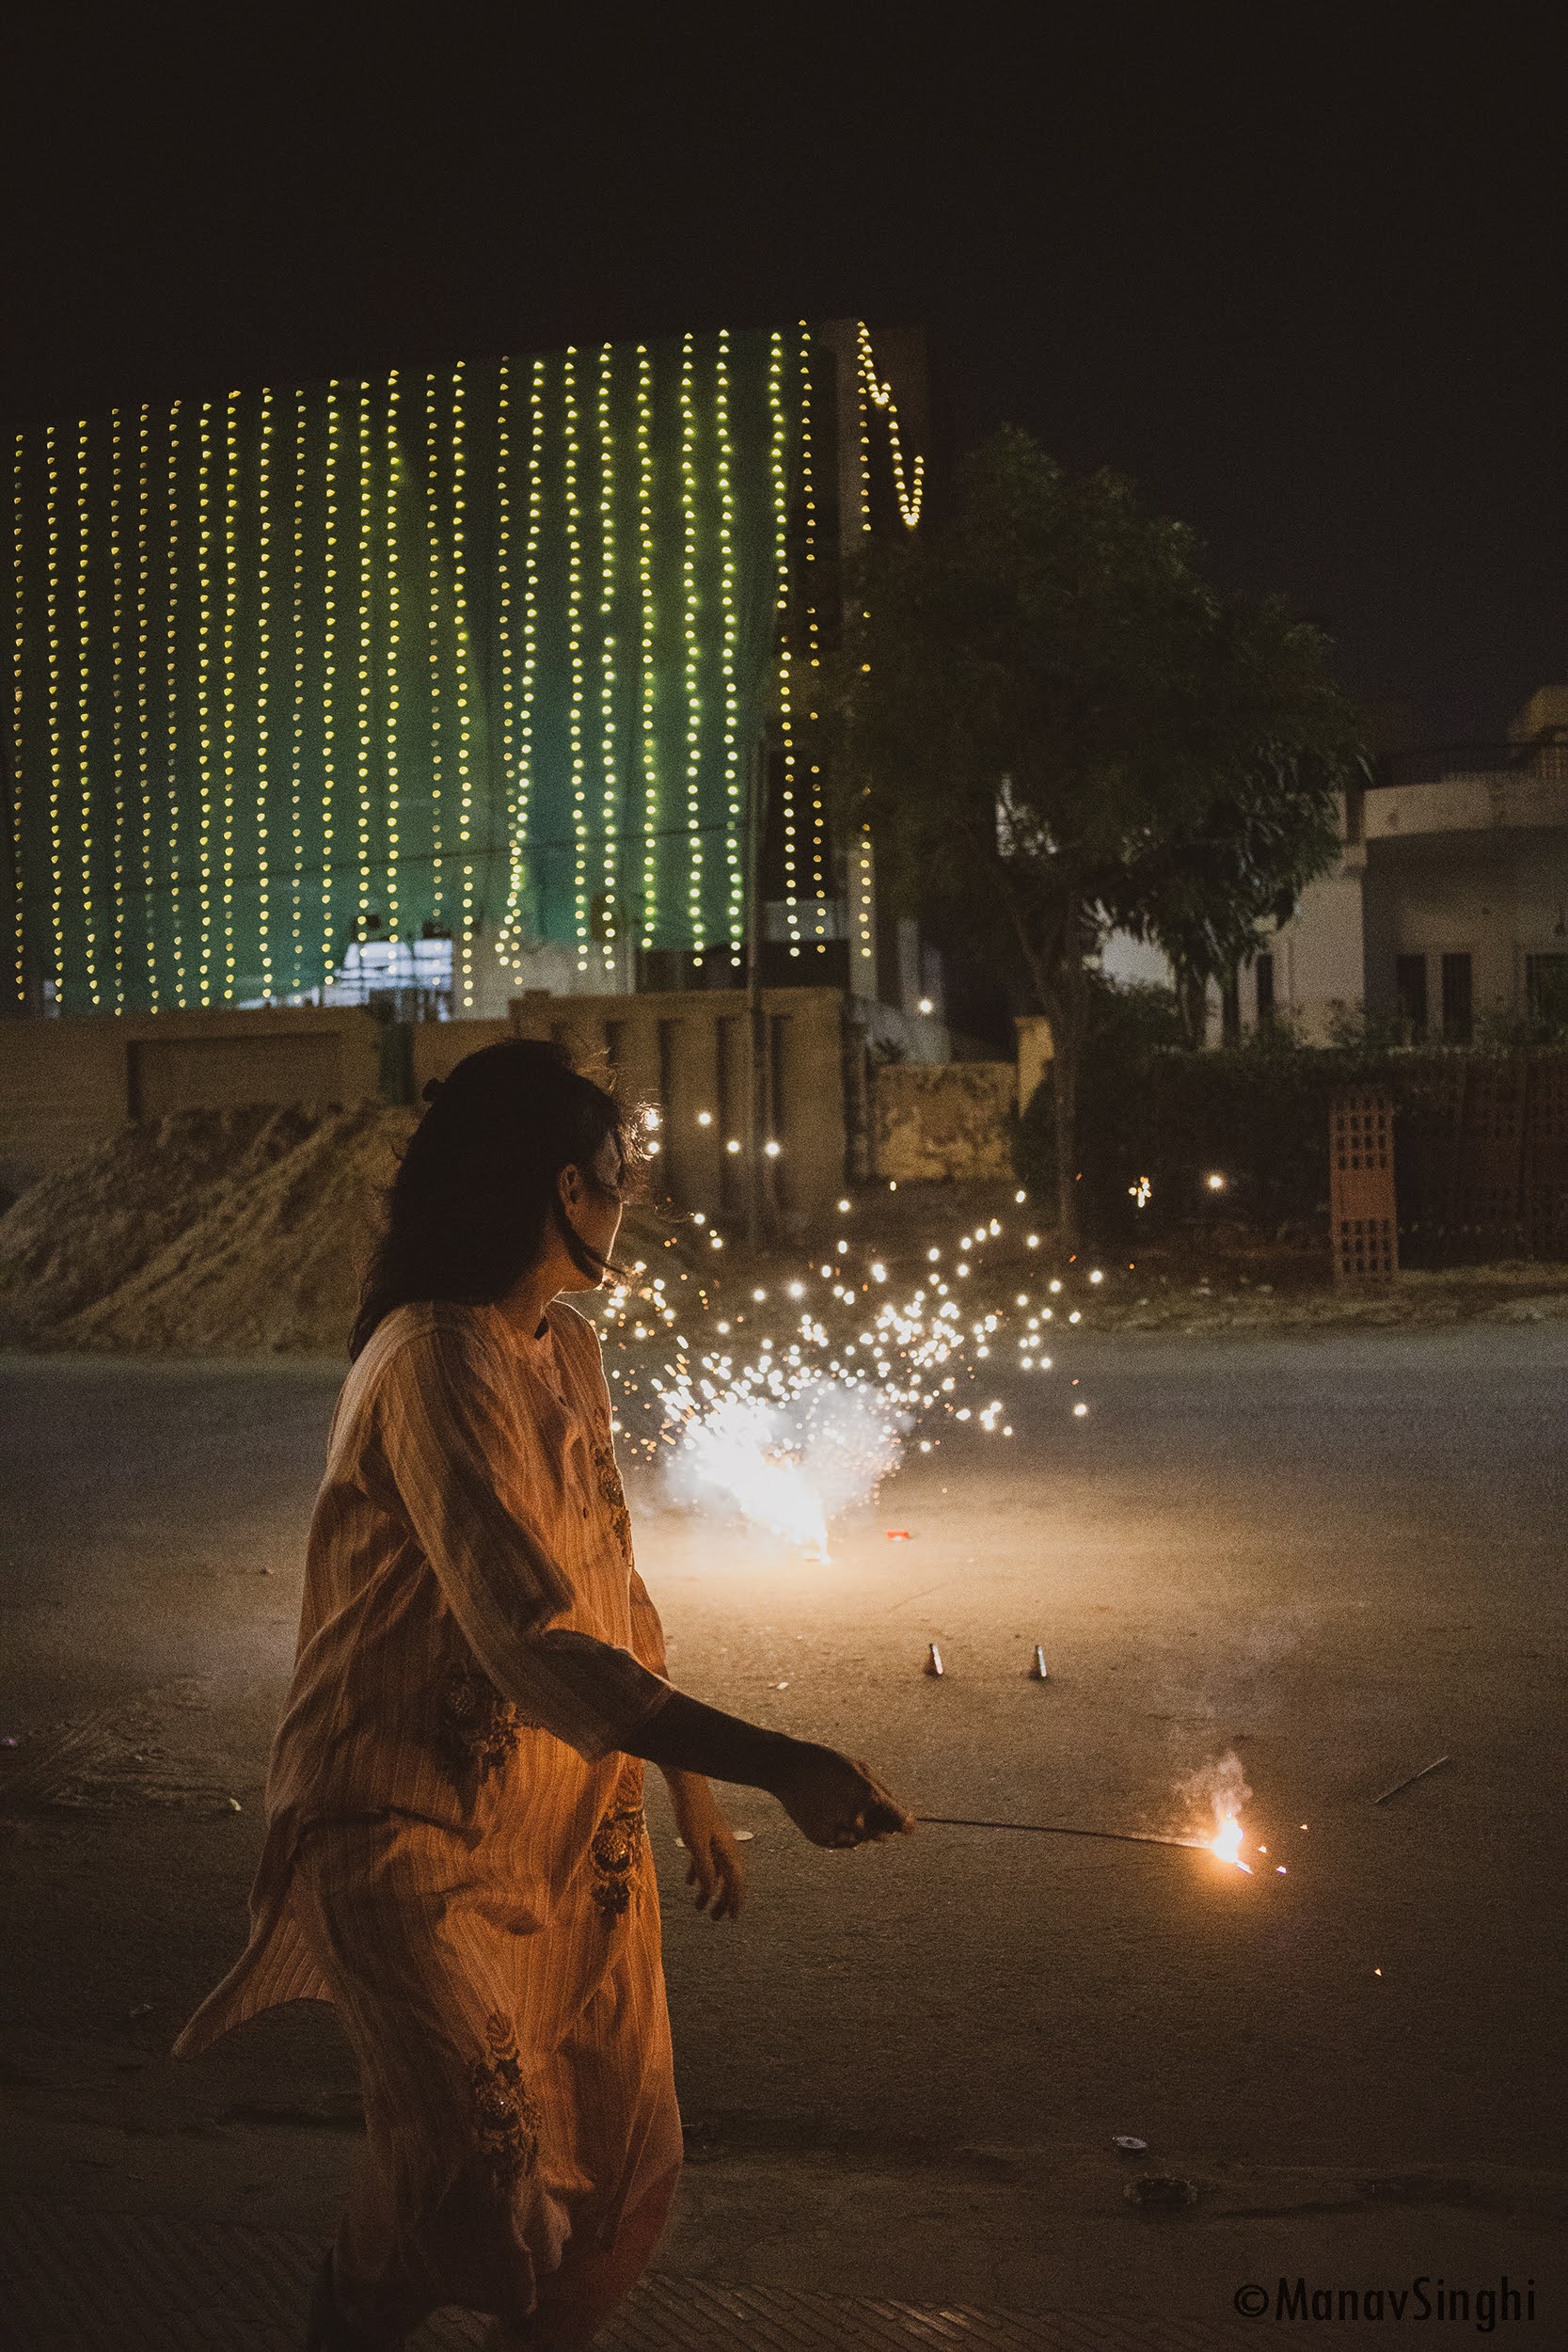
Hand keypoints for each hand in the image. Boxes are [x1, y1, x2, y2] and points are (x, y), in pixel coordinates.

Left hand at [662, 1769, 746, 1919]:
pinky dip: (699, 1873)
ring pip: (715, 1871)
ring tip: (698, 1907)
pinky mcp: (702, 1834)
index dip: (735, 1900)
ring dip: (709, 1889)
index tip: (733, 1917)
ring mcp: (714, 1840)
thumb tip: (711, 1891)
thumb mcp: (696, 1845)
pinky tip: (689, 1883)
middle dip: (722, 1900)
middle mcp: (725, 1846)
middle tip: (715, 1918)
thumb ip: (705, 1869)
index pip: (736, 1881)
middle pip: (728, 1879)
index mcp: (728, 1850)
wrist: (686, 1786)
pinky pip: (704, 1860)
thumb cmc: (692, 1813)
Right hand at [770, 1742, 914, 1850]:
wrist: (789, 1770)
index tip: (907, 1824)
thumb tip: (905, 1820)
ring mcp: (838, 1832)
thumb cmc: (830, 1765)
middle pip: (883, 1835)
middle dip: (879, 1823)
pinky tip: (828, 1812)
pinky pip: (843, 1843)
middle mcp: (856, 1818)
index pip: (901, 1822)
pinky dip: (842, 1832)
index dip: (906, 1823)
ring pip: (863, 1840)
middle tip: (859, 1803)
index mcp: (870, 1797)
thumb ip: (887, 1795)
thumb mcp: (863, 1770)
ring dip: (860, 1828)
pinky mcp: (823, 1840)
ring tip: (840, 1804)